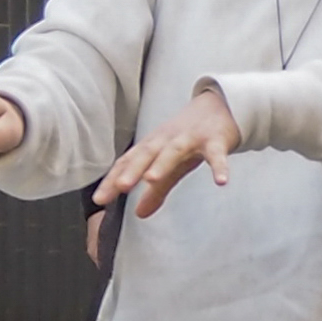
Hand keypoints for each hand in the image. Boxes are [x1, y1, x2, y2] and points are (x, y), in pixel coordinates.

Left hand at [91, 84, 243, 250]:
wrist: (220, 106)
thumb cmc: (190, 137)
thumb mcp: (172, 164)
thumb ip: (156, 190)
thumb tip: (139, 214)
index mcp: (154, 145)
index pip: (129, 161)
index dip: (113, 179)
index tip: (99, 199)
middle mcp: (168, 139)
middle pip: (147, 153)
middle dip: (132, 169)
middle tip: (120, 186)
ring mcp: (192, 138)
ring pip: (174, 150)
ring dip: (162, 163)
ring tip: (151, 180)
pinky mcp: (216, 140)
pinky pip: (217, 155)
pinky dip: (219, 167)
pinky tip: (221, 182)